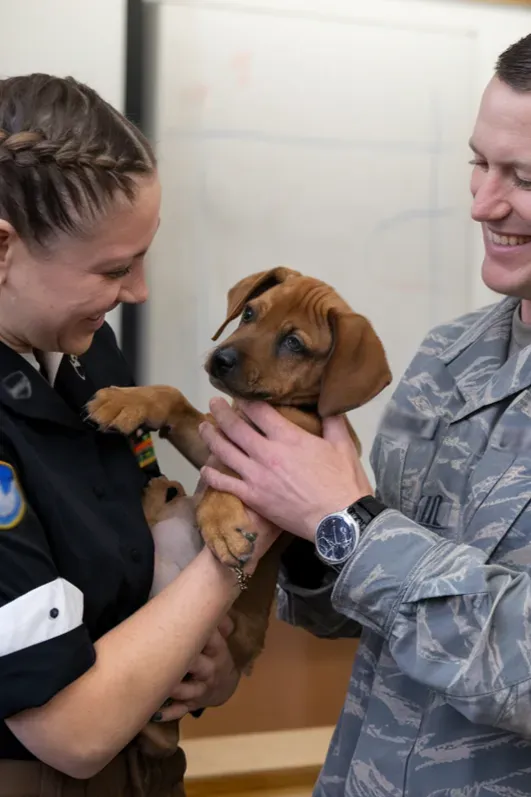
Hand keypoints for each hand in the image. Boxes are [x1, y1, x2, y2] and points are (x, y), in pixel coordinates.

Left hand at [152, 616, 239, 721]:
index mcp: (217, 650)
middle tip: (163, 653)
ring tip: (156, 684)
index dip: (197, 631)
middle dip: (183, 660)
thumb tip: (211, 606)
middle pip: (197, 664)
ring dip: (172, 688)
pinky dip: (167, 713)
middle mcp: (210, 670)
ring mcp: (201, 689)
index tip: (181, 623)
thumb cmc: (216, 655)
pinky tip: (154, 714)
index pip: (210, 638)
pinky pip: (179, 710)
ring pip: (187, 690)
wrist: (226, 685)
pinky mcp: (192, 704)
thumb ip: (216, 621)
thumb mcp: (220, 637)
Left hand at [198, 398, 372, 540]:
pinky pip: (225, 483)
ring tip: (204, 426)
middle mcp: (267, 453)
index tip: (237, 393)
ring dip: (211, 437)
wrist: (340, 521)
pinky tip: (204, 469)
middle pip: (235, 427)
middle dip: (221, 412)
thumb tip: (330, 403)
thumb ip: (333, 422)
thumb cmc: (344, 482)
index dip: (245, 400)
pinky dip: (212, 475)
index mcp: (288, 437)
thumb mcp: (343, 446)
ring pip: (225, 451)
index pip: (259, 411)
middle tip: (212, 403)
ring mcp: (256, 476)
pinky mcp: (253, 497)